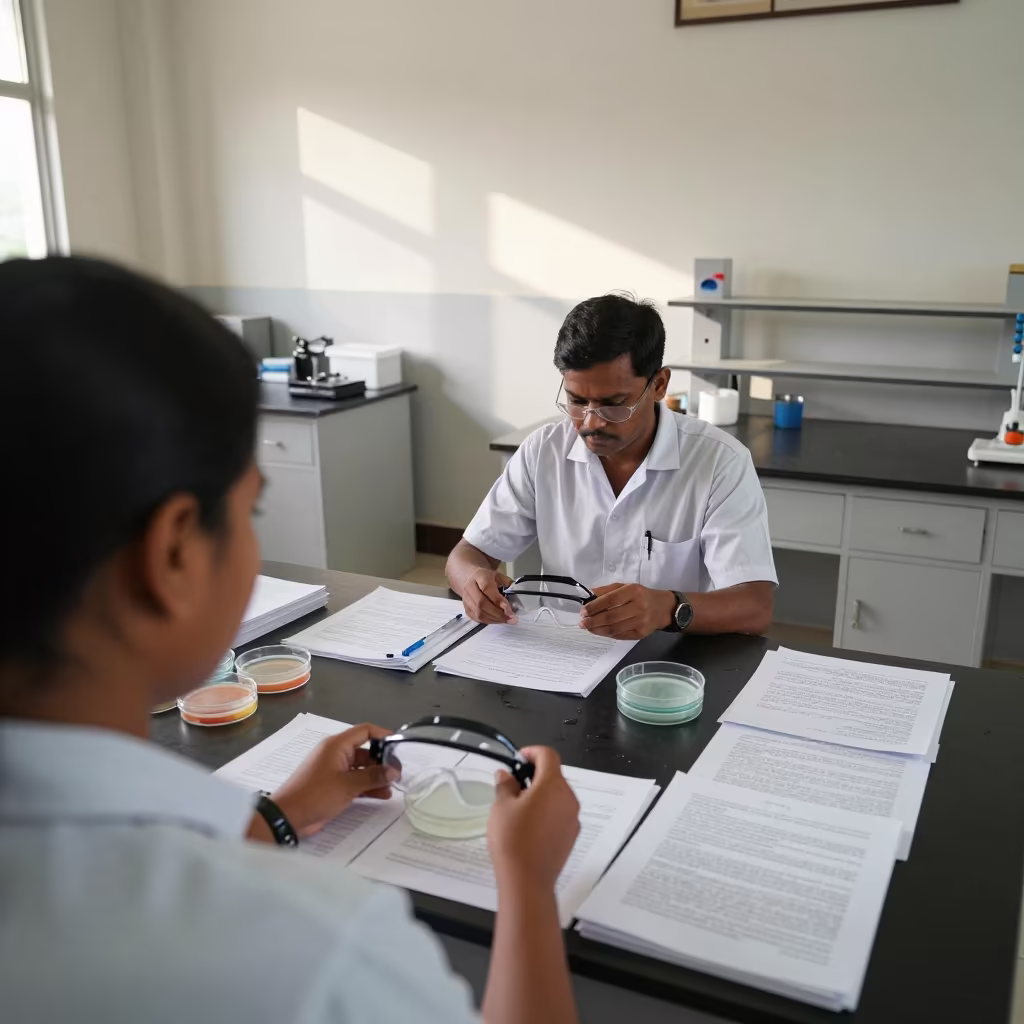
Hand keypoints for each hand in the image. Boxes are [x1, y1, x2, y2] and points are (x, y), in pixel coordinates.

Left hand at [271, 724, 397, 836]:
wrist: (288, 817)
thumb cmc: (316, 794)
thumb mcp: (347, 784)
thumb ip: (373, 776)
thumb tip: (394, 771)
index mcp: (337, 746)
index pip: (365, 731)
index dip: (383, 735)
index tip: (399, 744)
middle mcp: (337, 754)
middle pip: (365, 751)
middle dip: (382, 761)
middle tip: (399, 772)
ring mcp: (335, 771)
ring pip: (362, 768)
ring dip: (376, 776)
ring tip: (393, 786)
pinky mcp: (334, 786)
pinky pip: (355, 781)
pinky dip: (367, 786)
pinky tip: (382, 795)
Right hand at [462, 567, 516, 624]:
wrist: (469, 578)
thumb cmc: (487, 577)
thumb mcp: (499, 576)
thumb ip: (508, 585)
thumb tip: (517, 596)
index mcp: (480, 576)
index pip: (487, 588)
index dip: (498, 600)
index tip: (509, 609)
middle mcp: (470, 587)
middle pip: (481, 603)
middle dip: (498, 613)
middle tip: (511, 619)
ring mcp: (466, 599)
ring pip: (478, 613)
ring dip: (494, 619)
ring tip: (506, 621)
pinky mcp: (466, 608)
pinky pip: (477, 618)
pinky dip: (488, 621)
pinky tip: (498, 620)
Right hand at [488, 747, 579, 890]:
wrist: (527, 880)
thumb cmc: (513, 839)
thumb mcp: (501, 806)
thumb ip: (505, 785)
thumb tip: (506, 775)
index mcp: (553, 785)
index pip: (548, 755)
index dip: (532, 752)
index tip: (517, 759)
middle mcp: (569, 798)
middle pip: (555, 775)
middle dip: (535, 774)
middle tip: (513, 785)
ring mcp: (573, 818)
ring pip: (558, 795)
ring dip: (542, 793)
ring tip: (519, 807)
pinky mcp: (571, 835)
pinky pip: (561, 813)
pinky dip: (548, 810)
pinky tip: (530, 825)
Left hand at [579, 584, 675, 639]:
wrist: (664, 608)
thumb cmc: (641, 595)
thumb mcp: (626, 587)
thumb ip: (607, 590)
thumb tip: (588, 595)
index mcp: (634, 592)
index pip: (610, 600)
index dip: (595, 606)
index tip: (583, 611)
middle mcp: (638, 607)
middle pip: (611, 616)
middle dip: (593, 621)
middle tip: (582, 622)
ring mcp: (641, 622)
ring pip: (614, 628)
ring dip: (598, 629)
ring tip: (588, 628)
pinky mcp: (641, 634)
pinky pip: (620, 636)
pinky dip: (607, 634)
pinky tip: (599, 631)